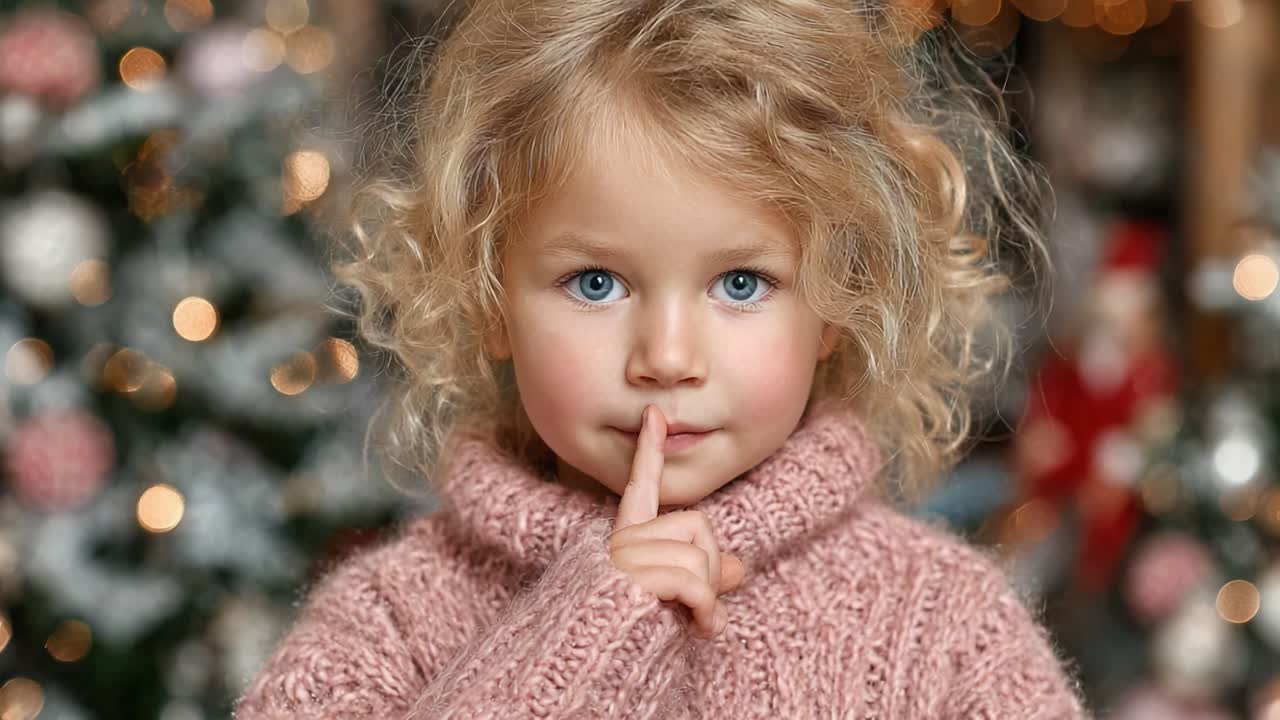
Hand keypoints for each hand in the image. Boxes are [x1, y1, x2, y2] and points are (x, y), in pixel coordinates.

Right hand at [607, 404, 744, 638]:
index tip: (654, 415)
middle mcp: (619, 542)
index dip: (649, 450)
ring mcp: (622, 559)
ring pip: (700, 556)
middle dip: (712, 567)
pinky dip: (707, 610)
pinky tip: (701, 629)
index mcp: (624, 539)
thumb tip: (740, 568)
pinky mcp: (631, 578)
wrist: (588, 664)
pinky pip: (693, 581)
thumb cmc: (632, 638)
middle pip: (697, 525)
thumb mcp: (675, 604)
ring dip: (709, 597)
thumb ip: (705, 580)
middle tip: (700, 605)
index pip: (640, 486)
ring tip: (696, 622)